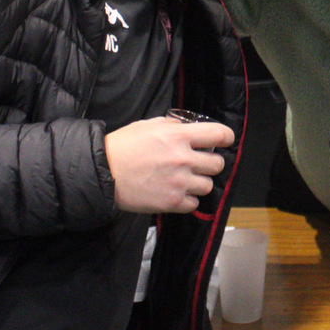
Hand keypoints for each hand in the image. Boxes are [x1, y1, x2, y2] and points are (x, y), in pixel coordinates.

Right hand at [104, 118, 232, 213]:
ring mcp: (179, 182)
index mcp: (178, 136)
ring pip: (208, 185)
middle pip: (217, 163)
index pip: (219, 134)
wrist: (102, 174)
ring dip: (200, 182)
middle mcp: (183, 159)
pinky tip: (177, 192)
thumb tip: (188, 127)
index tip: (224, 140)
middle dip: (210, 162)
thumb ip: (173, 126)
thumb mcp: (148, 125)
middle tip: (199, 163)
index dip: (226, 137)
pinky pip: (195, 203)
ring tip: (186, 179)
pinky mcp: (172, 202)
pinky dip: (189, 199)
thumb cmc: (123, 147)